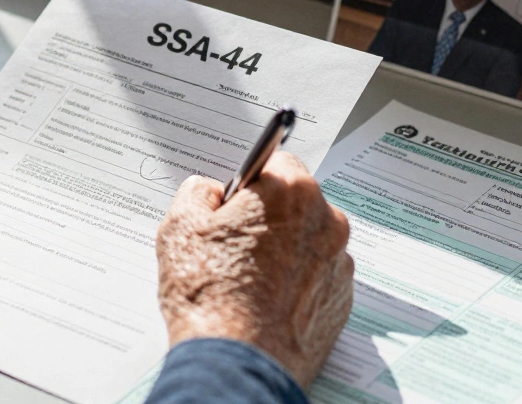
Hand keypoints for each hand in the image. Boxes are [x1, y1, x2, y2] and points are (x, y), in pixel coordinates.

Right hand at [155, 150, 353, 387]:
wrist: (238, 360)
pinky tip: (265, 301)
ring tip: (247, 280)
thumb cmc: (210, 294)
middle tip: (233, 245)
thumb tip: (210, 192)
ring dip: (284, 250)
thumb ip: (197, 192)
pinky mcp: (342, 299)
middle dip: (268, 216)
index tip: (235, 203)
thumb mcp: (180, 227)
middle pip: (295, 202)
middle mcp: (326, 221)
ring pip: (307, 240)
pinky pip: (316, 277)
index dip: (250, 182)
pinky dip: (296, 283)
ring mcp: (338, 263)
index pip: (276, 161)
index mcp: (291, 191)